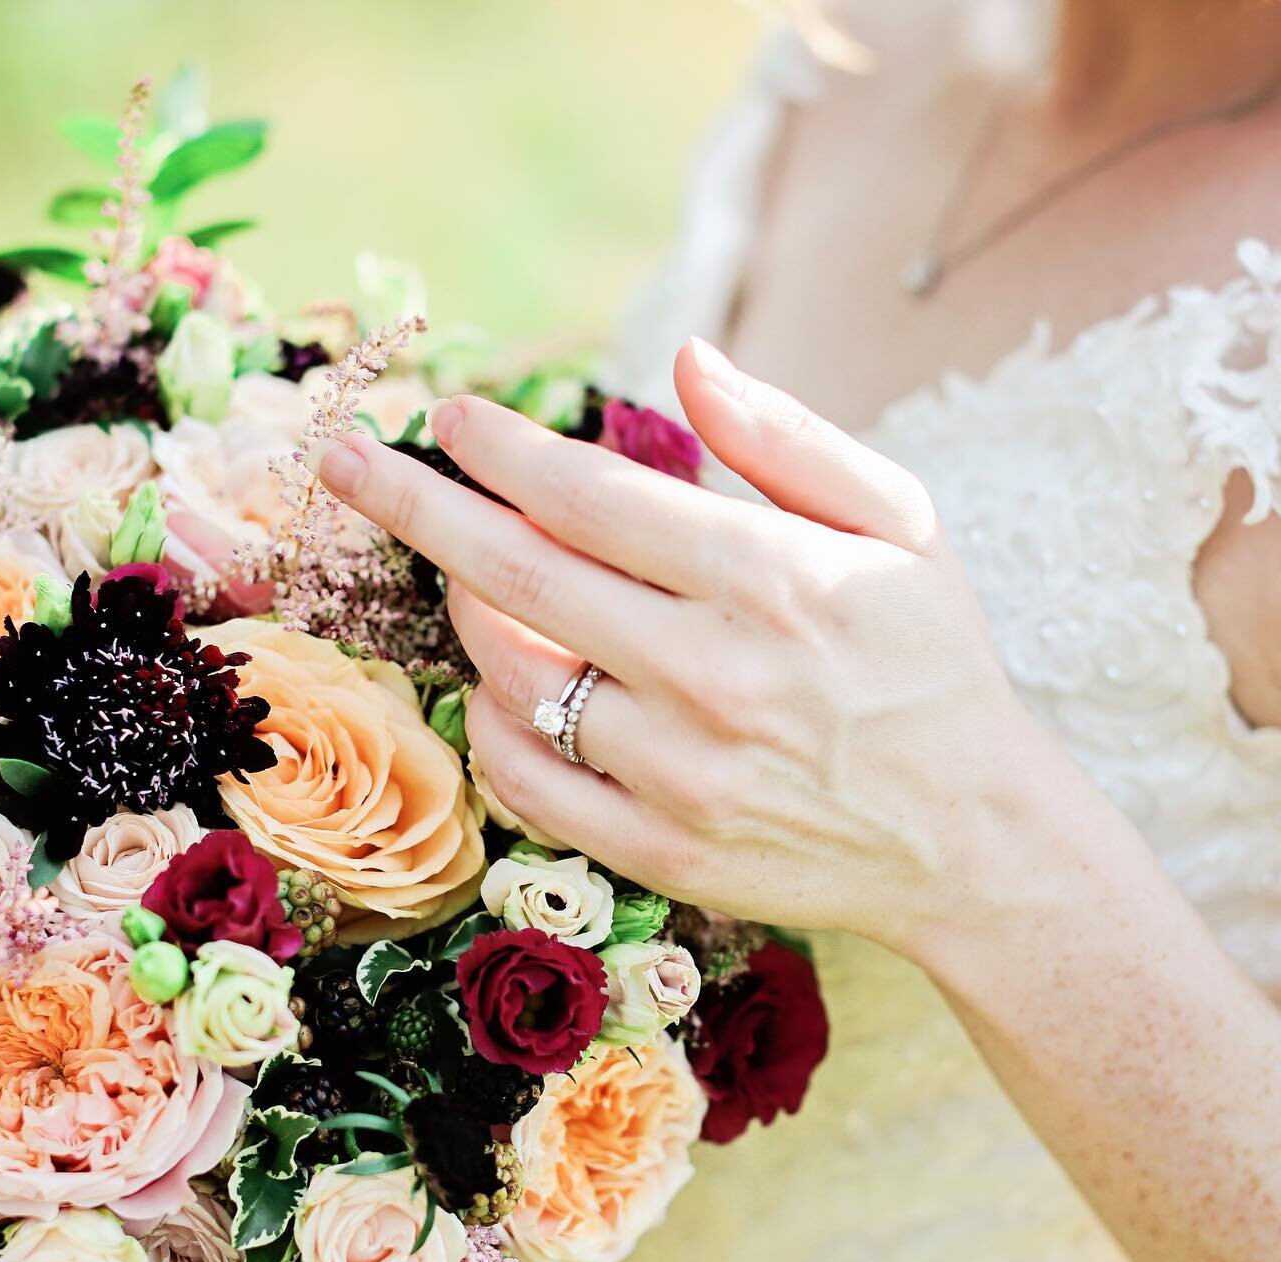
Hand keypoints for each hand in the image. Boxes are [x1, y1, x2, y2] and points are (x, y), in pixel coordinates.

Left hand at [314, 339, 1059, 957]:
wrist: (968, 837)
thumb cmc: (930, 663)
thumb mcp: (900, 523)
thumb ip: (789, 437)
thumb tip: (686, 358)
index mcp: (769, 580)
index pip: (587, 495)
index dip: (499, 448)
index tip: (446, 416)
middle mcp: (712, 677)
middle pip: (517, 577)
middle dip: (414, 504)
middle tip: (344, 458)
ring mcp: (678, 776)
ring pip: (512, 680)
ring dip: (464, 613)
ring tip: (460, 572)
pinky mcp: (661, 852)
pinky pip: (528, 783)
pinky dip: (491, 726)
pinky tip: (497, 684)